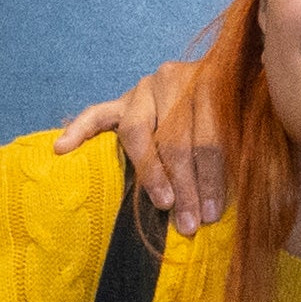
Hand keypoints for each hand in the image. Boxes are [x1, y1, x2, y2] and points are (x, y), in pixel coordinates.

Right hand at [52, 55, 230, 235]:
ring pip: (139, 131)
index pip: (208, 136)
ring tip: (160, 202)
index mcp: (210, 82)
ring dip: (150, 172)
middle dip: (184, 185)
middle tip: (189, 221)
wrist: (214, 81)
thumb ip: (233, 154)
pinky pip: (96, 114)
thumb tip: (224, 205)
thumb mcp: (238, 127)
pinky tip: (62, 147)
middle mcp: (174, 80)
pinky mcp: (121, 101)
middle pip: (174, 138)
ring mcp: (144, 89)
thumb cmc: (227, 116)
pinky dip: (78, 130)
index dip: (211, 178)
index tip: (212, 213)